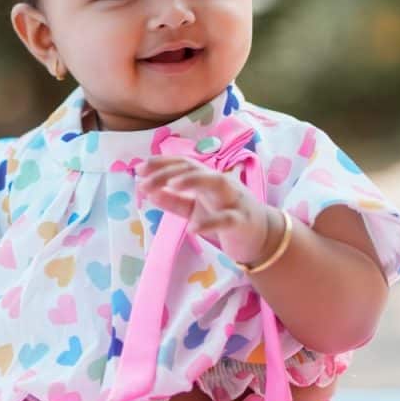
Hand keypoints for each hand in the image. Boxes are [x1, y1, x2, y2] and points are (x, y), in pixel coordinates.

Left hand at [137, 155, 274, 265]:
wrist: (261, 237)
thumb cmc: (225, 217)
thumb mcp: (195, 208)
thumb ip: (174, 201)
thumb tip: (149, 192)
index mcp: (207, 179)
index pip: (183, 164)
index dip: (162, 163)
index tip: (139, 169)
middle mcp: (220, 183)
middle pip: (195, 169)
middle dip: (169, 172)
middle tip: (145, 182)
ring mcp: (233, 200)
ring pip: (216, 182)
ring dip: (193, 180)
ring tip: (172, 185)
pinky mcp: (242, 221)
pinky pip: (226, 219)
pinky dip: (210, 222)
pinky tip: (193, 228)